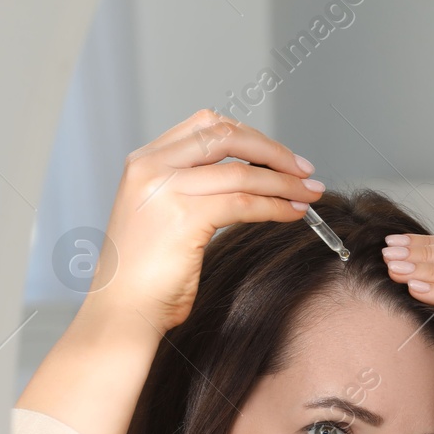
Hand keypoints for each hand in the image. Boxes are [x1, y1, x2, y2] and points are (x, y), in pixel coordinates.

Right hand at [85, 109, 322, 334]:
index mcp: (144, 160)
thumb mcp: (162, 212)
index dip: (252, 136)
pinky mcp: (184, 217)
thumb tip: (248, 175)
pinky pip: (244, 204)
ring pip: (241, 173)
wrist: (123, 308)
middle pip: (227, 137)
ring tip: (309, 195)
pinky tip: (293, 214)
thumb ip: (192, 186)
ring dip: (285, 183)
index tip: (281, 155)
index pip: (206, 125)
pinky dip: (276, 207)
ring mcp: (165, 189)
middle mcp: (150, 166)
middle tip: (304, 171)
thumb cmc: (147, 271)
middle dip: (274, 152)